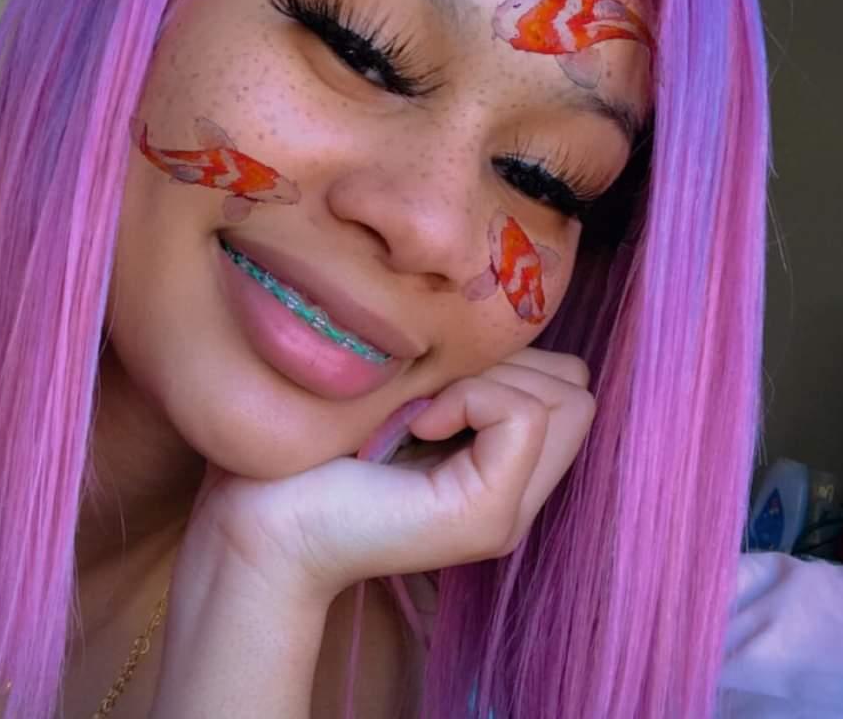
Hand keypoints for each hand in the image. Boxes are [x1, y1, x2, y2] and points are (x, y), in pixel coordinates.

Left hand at [174, 348, 595, 606]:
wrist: (265, 519)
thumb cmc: (320, 446)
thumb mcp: (412, 393)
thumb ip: (469, 374)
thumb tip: (504, 323)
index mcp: (502, 464)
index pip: (569, 383)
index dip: (513, 359)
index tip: (437, 380)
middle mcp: (520, 493)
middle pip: (577, 388)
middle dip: (511, 365)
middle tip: (435, 393)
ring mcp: (509, 510)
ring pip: (567, 397)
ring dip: (491, 379)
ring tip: (424, 410)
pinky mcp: (487, 516)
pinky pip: (524, 415)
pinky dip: (473, 398)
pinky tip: (418, 425)